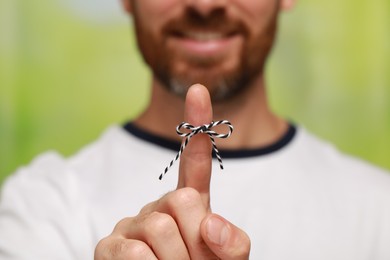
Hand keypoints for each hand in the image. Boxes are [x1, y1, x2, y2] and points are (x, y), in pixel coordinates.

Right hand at [95, 84, 250, 258]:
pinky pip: (134, 252)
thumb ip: (232, 243)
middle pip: (183, 200)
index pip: (195, 162)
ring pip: (160, 227)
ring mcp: (131, 225)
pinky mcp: (108, 247)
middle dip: (195, 240)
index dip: (197, 125)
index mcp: (190, 207)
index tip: (199, 91)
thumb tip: (211, 223)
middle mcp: (158, 208)